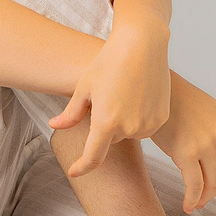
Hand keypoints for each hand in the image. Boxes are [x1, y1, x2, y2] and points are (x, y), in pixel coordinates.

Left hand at [48, 18, 170, 177]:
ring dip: (122, 122)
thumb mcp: (85, 87)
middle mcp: (128, 128)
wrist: (142, 44)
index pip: (93, 158)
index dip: (82, 167)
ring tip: (123, 93)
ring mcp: (147, 125)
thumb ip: (71, 113)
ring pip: (128, 133)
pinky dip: (138, 117)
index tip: (74, 171)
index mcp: (106, 122)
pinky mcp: (160, 119)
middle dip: (105, 125)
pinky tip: (136, 95)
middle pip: (110, 139)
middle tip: (107, 98)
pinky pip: (144, 127)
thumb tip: (54, 126)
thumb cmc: (109, 61)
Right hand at [151, 72, 215, 211]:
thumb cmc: (169, 97)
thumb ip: (212, 126)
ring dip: (208, 198)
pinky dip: (193, 199)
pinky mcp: (186, 151)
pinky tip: (188, 205)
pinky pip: (196, 185)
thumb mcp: (201, 106)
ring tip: (198, 205)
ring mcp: (205, 142)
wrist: (150, 87)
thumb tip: (212, 151)